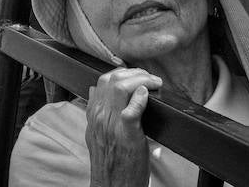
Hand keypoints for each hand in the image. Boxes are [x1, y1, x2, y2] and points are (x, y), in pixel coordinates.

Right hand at [85, 68, 161, 186]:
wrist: (112, 185)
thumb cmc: (110, 161)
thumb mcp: (95, 133)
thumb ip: (96, 112)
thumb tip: (95, 92)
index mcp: (94, 114)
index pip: (103, 80)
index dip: (123, 73)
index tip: (137, 76)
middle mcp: (100, 116)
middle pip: (112, 78)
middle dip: (134, 72)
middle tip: (149, 77)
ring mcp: (112, 124)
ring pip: (121, 87)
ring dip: (141, 79)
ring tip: (154, 83)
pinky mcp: (127, 134)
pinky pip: (132, 109)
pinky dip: (141, 98)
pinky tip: (149, 95)